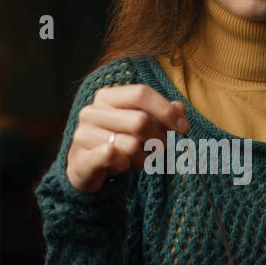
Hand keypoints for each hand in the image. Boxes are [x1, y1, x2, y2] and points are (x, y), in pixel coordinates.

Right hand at [66, 83, 190, 192]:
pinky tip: (121, 166)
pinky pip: (112, 156)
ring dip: (143, 158)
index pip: (141, 93)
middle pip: (140, 121)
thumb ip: (161, 115)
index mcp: (107, 97)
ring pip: (131, 145)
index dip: (166, 110)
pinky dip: (125, 165)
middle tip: (160, 151)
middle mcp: (92, 111)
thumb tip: (179, 108)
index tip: (184, 128)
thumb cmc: (118, 144)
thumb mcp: (142, 127)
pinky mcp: (81, 158)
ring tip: (137, 161)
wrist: (87, 171)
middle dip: (159, 140)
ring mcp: (83, 134)